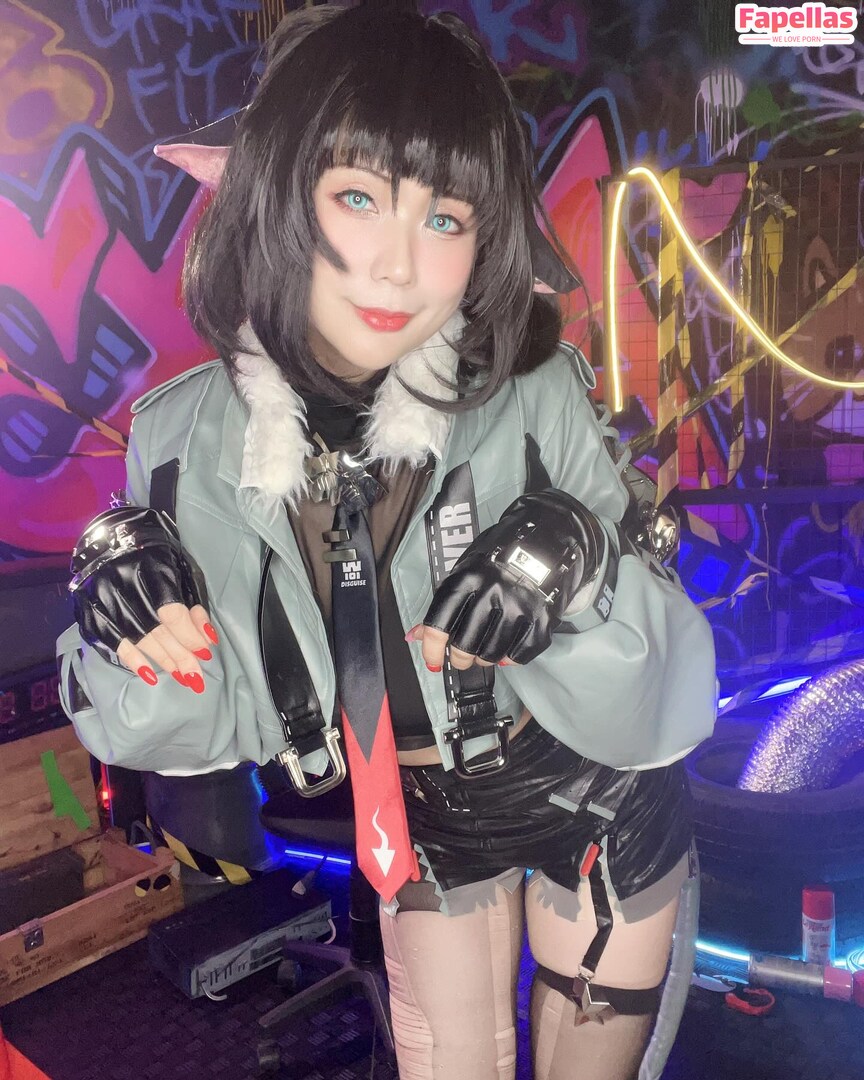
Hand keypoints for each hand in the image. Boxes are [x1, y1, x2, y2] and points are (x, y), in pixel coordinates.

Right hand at [69, 506, 216, 690]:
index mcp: (150, 569)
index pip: (171, 612)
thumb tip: (205, 636)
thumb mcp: (182, 567)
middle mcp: (123, 587)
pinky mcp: (89, 612)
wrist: (112, 537)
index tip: (206, 651)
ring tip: (183, 676)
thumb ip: (193, 602)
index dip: (189, 635)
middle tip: (197, 675)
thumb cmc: (156, 551)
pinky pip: (112, 643)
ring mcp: (102, 601)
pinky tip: (149, 674)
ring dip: (161, 661)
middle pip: (156, 630)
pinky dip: (132, 660)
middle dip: (180, 655)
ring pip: (137, 639)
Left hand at [413, 490, 605, 668]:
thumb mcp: (466, 570)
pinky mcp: (542, 620)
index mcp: (469, 578)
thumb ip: (443, 604)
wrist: (547, 540)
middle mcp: (493, 593)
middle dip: (459, 658)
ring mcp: (519, 608)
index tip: (431, 660)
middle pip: (466, 645)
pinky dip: (509, 659)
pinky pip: (519, 655)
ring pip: (491, 655)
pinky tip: (506, 649)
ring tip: (483, 650)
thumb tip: (416, 635)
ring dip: (483, 659)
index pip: (441, 622)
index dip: (431, 648)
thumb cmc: (499, 556)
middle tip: (460, 656)